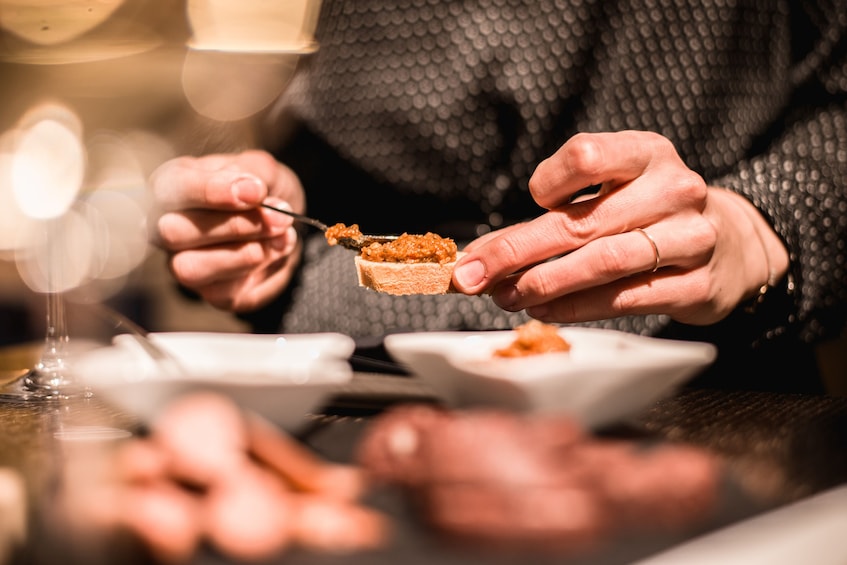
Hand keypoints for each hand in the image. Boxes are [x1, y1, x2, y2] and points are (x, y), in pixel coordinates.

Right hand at [149, 150, 304, 311]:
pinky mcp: (209, 292)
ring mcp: (182, 263)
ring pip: (190, 268)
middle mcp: (165, 226)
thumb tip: (249, 191)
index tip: (256, 191)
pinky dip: (259, 269)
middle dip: (234, 225)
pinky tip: (278, 250)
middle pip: (172, 232)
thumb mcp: (262, 169)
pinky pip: (223, 291)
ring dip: (246, 252)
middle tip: (278, 216)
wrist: (285, 225)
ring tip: (282, 235)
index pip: (170, 188)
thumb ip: (253, 172)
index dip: (212, 191)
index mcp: (171, 185)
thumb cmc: (263, 191)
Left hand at [452, 131, 788, 324]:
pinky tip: (544, 310)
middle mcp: (673, 189)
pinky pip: (625, 299)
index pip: (588, 155)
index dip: (549, 181)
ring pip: (604, 262)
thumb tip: (480, 255)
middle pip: (583, 221)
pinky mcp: (697, 284)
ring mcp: (691, 237)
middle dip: (517, 251)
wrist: (730, 245)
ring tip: (505, 296)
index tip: (532, 201)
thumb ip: (554, 215)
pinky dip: (576, 307)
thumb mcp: (612, 194)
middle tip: (472, 275)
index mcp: (646, 154)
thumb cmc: (650, 214)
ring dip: (544, 283)